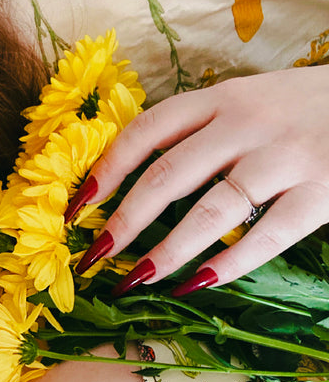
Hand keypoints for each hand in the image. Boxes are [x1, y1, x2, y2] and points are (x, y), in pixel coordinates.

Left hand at [73, 65, 328, 294]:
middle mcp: (248, 123)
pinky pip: (268, 235)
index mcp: (222, 98)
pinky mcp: (323, 191)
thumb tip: (132, 182)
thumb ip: (200, 131)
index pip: (148, 131)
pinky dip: (231, 263)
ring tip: (137, 280)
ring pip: (213, 211)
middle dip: (124, 222)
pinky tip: (200, 284)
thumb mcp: (248, 101)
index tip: (77, 208)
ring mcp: (286, 157)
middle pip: (168, 175)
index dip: (106, 170)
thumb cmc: (302, 109)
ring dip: (168, 251)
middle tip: (94, 258)